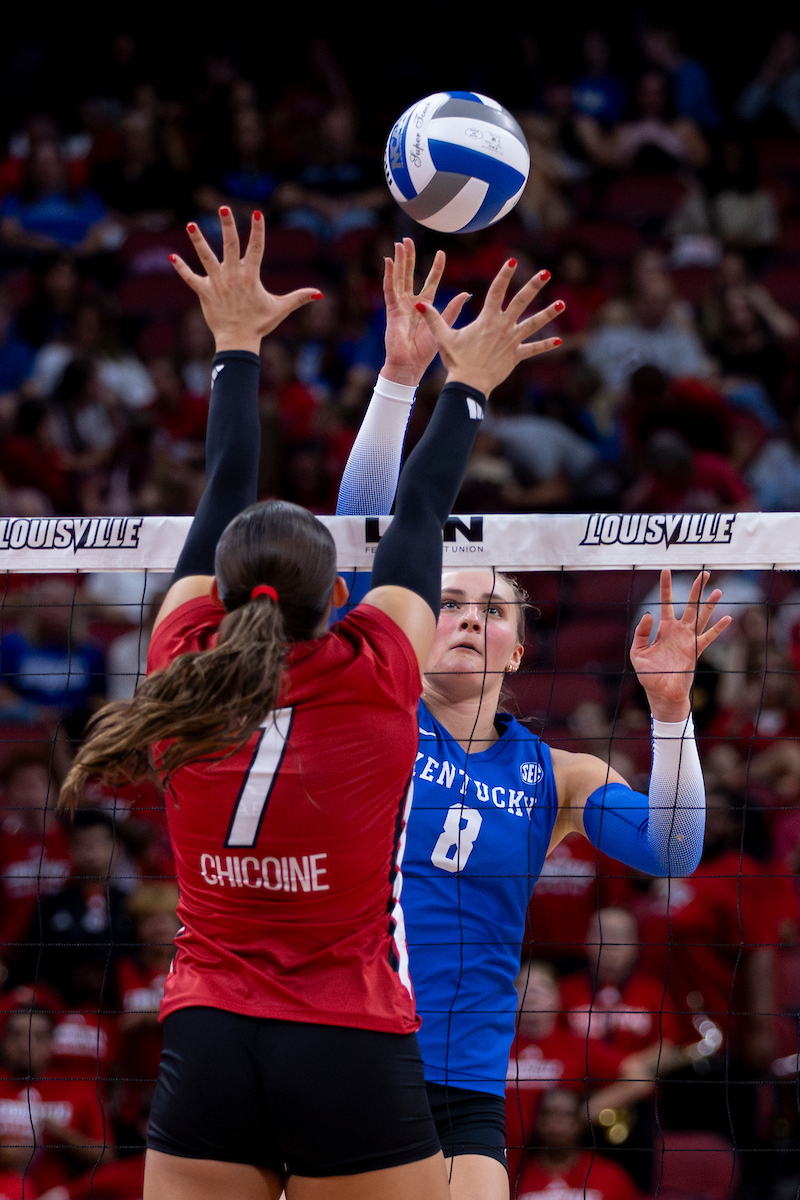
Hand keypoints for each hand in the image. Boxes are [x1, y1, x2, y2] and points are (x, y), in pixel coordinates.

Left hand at [170, 208, 322, 353]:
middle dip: (228, 225)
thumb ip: (299, 297)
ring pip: (206, 258)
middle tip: (224, 207)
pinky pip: (190, 279)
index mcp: (251, 276)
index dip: (258, 230)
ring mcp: (217, 283)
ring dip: (198, 241)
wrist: (238, 341)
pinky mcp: (204, 293)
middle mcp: (233, 275)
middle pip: (230, 245)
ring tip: (191, 225)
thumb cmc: (260, 324)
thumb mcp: (280, 308)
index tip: (257, 212)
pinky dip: (181, 268)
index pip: (256, 248)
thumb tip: (320, 293)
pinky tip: (172, 256)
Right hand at [382, 238, 468, 385]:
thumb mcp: (444, 327)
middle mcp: (411, 303)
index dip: (436, 268)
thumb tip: (466, 293)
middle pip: (410, 275)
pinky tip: (387, 262)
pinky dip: (388, 276)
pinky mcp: (392, 311)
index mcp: (425, 306)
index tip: (441, 253)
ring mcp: (400, 305)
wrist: (410, 366)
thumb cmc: (425, 352)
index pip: (431, 282)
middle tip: (408, 240)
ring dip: (398, 262)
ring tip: (399, 244)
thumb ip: (452, 309)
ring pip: (399, 278)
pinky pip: (389, 290)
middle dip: (409, 258)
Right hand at [415, 260, 560, 395]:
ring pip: (533, 324)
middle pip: (521, 302)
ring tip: (562, 304)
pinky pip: (533, 349)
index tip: (512, 260)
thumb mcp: (443, 337)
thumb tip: (418, 303)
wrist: (468, 384)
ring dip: (548, 314)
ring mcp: (511, 341)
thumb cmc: (455, 360)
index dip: (504, 275)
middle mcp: (502, 327)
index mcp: (487, 319)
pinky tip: (559, 340)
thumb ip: (433, 318)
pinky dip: (545, 346)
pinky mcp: (516, 355)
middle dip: (533, 286)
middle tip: (546, 273)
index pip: (497, 291)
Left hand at [630, 570, 731, 721]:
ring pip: (701, 617)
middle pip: (689, 605)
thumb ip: (641, 633)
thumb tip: (649, 614)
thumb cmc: (649, 674)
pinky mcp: (695, 651)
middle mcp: (678, 631)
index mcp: (663, 629)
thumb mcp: (637, 652)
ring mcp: (688, 640)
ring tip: (718, 590)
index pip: (665, 603)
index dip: (666, 587)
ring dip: (709, 604)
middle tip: (705, 573)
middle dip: (696, 590)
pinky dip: (717, 628)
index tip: (666, 570)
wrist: (661, 692)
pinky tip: (727, 617)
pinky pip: (708, 637)